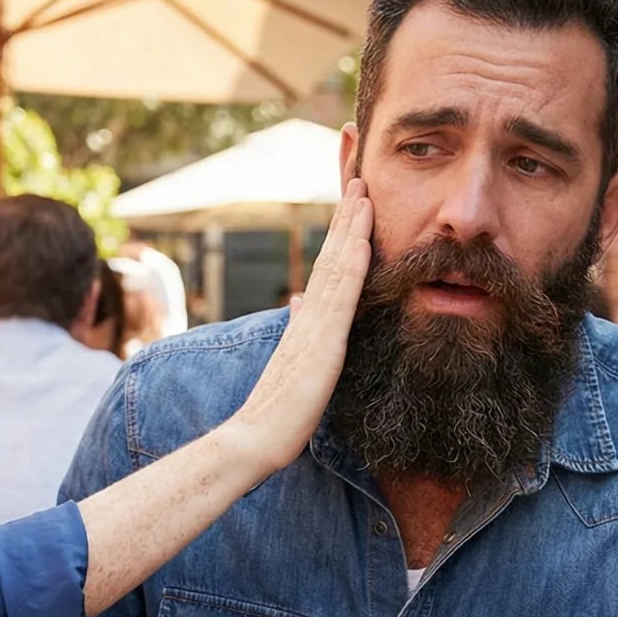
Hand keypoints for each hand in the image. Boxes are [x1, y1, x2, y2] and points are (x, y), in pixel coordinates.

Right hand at [222, 178, 372, 471]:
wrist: (254, 437)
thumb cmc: (274, 414)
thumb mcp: (293, 363)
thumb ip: (298, 330)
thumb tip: (298, 303)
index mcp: (305, 321)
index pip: (326, 269)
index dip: (339, 235)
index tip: (352, 204)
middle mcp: (308, 315)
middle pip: (330, 255)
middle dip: (345, 216)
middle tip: (358, 179)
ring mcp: (314, 326)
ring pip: (336, 266)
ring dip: (351, 227)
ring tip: (363, 191)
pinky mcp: (323, 343)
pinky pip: (340, 296)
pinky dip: (351, 264)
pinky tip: (363, 240)